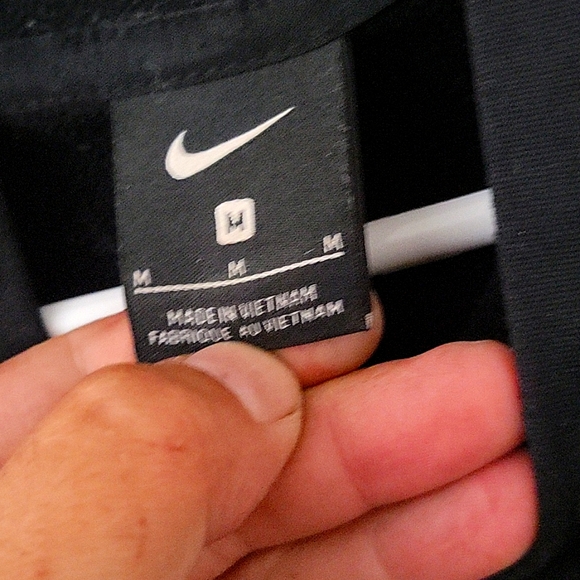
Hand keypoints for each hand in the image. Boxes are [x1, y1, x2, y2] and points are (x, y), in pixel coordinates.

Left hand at [0, 298, 536, 578]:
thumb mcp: (35, 564)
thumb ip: (131, 449)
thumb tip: (244, 375)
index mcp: (6, 484)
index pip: (134, 366)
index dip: (253, 332)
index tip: (352, 317)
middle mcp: (70, 538)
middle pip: (235, 443)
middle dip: (364, 410)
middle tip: (469, 384)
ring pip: (285, 521)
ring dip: (400, 485)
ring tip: (494, 449)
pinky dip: (385, 559)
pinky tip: (450, 532)